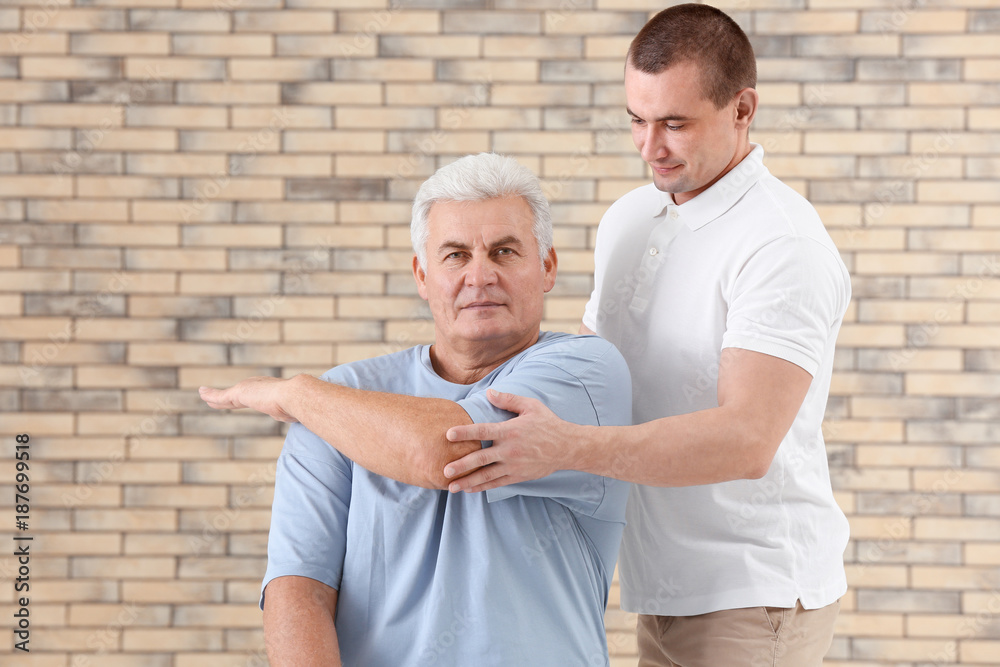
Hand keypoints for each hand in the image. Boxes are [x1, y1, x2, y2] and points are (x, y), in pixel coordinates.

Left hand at [199, 376, 299, 422]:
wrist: (293, 396)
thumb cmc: (297, 405)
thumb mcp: (292, 412)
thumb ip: (289, 414)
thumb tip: (295, 418)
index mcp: (269, 391)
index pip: (253, 397)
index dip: (243, 399)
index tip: (237, 400)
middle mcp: (258, 386)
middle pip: (237, 395)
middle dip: (227, 397)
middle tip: (217, 398)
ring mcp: (247, 389)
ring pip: (225, 395)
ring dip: (213, 396)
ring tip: (203, 393)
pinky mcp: (239, 393)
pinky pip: (220, 396)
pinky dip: (210, 395)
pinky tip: (201, 393)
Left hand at [443, 389, 574, 492]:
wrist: (567, 447)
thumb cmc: (548, 424)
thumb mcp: (531, 406)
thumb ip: (508, 400)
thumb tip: (488, 392)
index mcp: (510, 431)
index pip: (483, 431)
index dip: (465, 433)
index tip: (448, 434)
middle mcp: (510, 450)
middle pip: (481, 459)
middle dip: (461, 465)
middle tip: (444, 470)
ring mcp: (513, 466)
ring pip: (486, 476)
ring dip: (468, 481)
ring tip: (451, 486)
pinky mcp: (518, 476)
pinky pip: (496, 483)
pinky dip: (482, 487)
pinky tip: (469, 489)